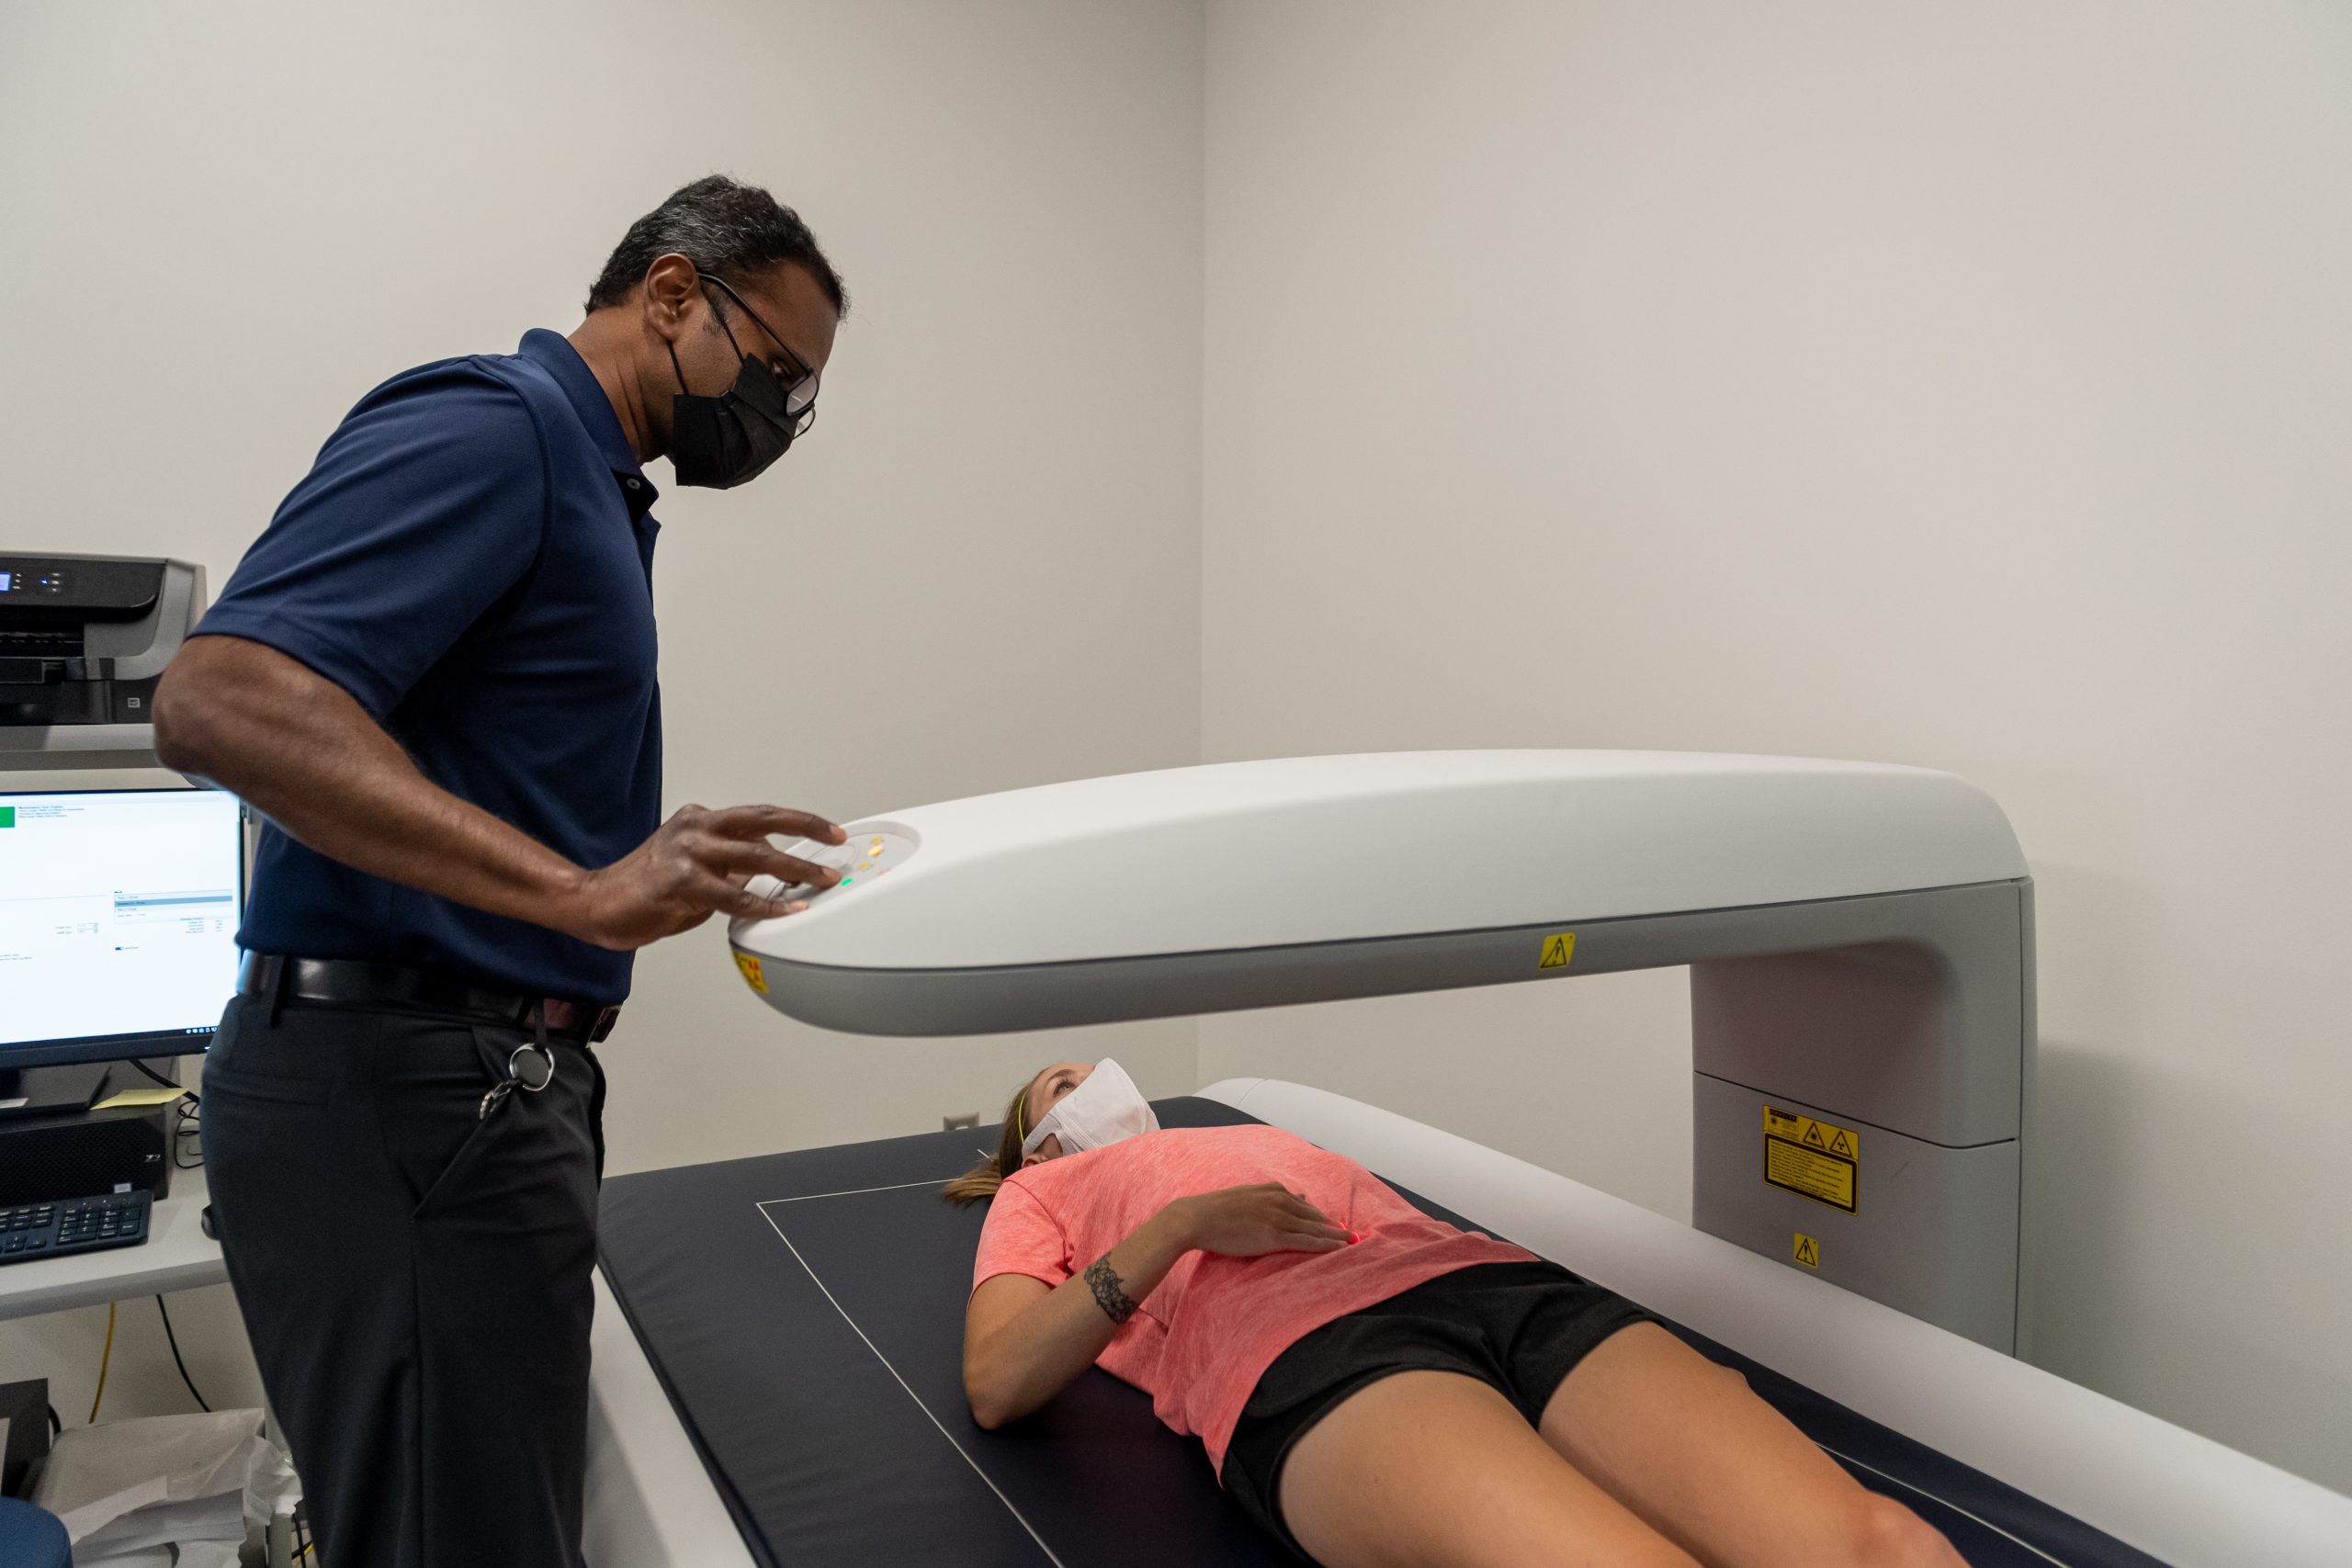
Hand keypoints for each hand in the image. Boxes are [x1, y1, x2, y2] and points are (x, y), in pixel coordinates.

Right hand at [561, 804, 845, 949]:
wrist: (595, 904)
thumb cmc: (643, 891)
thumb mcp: (695, 872)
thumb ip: (729, 869)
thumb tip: (766, 876)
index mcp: (700, 821)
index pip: (759, 815)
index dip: (798, 821)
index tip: (827, 831)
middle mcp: (697, 827)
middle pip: (764, 821)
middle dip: (807, 831)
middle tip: (835, 845)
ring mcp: (689, 851)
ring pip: (756, 854)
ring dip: (795, 868)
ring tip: (821, 880)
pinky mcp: (681, 881)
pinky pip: (734, 894)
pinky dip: (765, 904)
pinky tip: (786, 910)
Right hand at [1169, 1184, 1350, 1257]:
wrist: (1197, 1217)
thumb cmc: (1216, 1210)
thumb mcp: (1248, 1196)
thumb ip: (1271, 1197)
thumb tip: (1297, 1197)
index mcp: (1273, 1190)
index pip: (1305, 1206)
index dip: (1321, 1217)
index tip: (1335, 1225)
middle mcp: (1280, 1200)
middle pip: (1315, 1217)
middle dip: (1334, 1227)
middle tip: (1352, 1236)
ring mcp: (1278, 1217)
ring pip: (1315, 1229)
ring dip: (1336, 1237)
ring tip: (1353, 1243)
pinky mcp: (1274, 1235)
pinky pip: (1307, 1242)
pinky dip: (1326, 1246)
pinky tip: (1338, 1250)